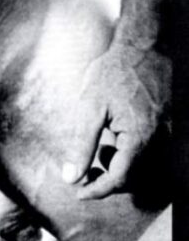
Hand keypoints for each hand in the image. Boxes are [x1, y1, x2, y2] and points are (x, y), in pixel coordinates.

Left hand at [61, 41, 169, 199]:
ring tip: (103, 147)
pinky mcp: (169, 128)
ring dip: (122, 166)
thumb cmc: (115, 72)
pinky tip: (117, 136)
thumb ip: (82, 144)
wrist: (144, 47)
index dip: (98, 190)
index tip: (80, 193)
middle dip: (109, 178)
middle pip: (135, 178)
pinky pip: (152, 153)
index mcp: (140, 138)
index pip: (120, 179)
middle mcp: (160, 141)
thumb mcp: (90, 106)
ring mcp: (168, 136)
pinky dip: (133, 154)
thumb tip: (71, 176)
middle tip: (86, 171)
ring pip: (145, 168)